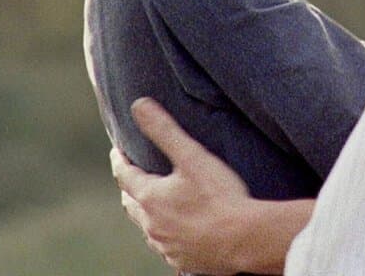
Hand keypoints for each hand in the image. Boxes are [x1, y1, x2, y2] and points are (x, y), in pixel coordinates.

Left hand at [111, 98, 253, 274]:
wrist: (246, 239)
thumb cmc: (220, 196)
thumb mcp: (192, 156)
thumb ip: (164, 130)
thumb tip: (138, 105)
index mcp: (150, 197)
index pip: (124, 175)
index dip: (119, 160)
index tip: (118, 151)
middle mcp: (152, 225)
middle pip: (131, 204)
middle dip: (130, 188)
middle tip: (133, 176)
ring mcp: (167, 246)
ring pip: (147, 227)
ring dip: (147, 213)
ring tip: (155, 203)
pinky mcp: (183, 260)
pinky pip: (166, 246)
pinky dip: (166, 234)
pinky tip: (176, 231)